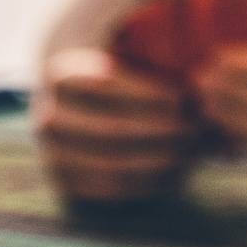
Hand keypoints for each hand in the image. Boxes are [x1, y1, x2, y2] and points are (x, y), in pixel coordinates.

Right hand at [34, 48, 199, 202]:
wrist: (81, 108)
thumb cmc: (120, 79)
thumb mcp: (126, 57)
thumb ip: (152, 58)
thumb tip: (194, 76)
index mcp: (59, 76)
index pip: (106, 85)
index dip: (150, 94)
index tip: (185, 97)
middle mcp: (48, 117)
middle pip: (111, 128)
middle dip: (162, 130)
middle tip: (197, 128)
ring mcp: (52, 154)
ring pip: (112, 163)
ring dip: (160, 159)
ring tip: (192, 150)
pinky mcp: (66, 183)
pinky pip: (111, 189)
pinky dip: (149, 182)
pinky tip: (177, 171)